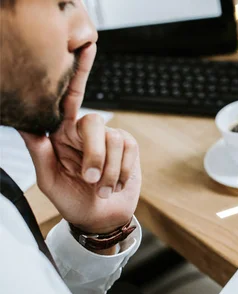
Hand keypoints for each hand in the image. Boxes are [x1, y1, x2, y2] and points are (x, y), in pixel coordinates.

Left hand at [19, 43, 140, 234]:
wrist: (100, 218)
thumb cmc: (71, 199)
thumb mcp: (48, 178)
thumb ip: (38, 149)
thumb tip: (24, 124)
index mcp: (63, 133)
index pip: (69, 98)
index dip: (79, 72)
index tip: (86, 47)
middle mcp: (87, 132)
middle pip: (94, 123)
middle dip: (95, 155)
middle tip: (89, 179)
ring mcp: (110, 139)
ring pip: (114, 140)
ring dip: (109, 172)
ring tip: (102, 189)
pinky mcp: (130, 149)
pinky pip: (129, 150)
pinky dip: (122, 171)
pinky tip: (116, 184)